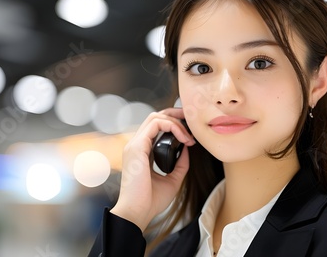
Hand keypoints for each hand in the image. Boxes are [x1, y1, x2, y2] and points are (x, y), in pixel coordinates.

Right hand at [110, 108, 195, 230]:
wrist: (137, 212)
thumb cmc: (151, 201)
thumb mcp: (172, 180)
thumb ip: (180, 164)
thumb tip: (187, 149)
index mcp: (142, 152)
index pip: (156, 127)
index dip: (173, 123)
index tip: (190, 131)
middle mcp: (136, 145)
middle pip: (155, 117)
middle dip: (175, 114)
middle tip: (192, 120)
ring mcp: (135, 145)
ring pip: (155, 117)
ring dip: (175, 122)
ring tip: (189, 136)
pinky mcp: (137, 147)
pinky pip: (155, 125)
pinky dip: (172, 127)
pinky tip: (183, 139)